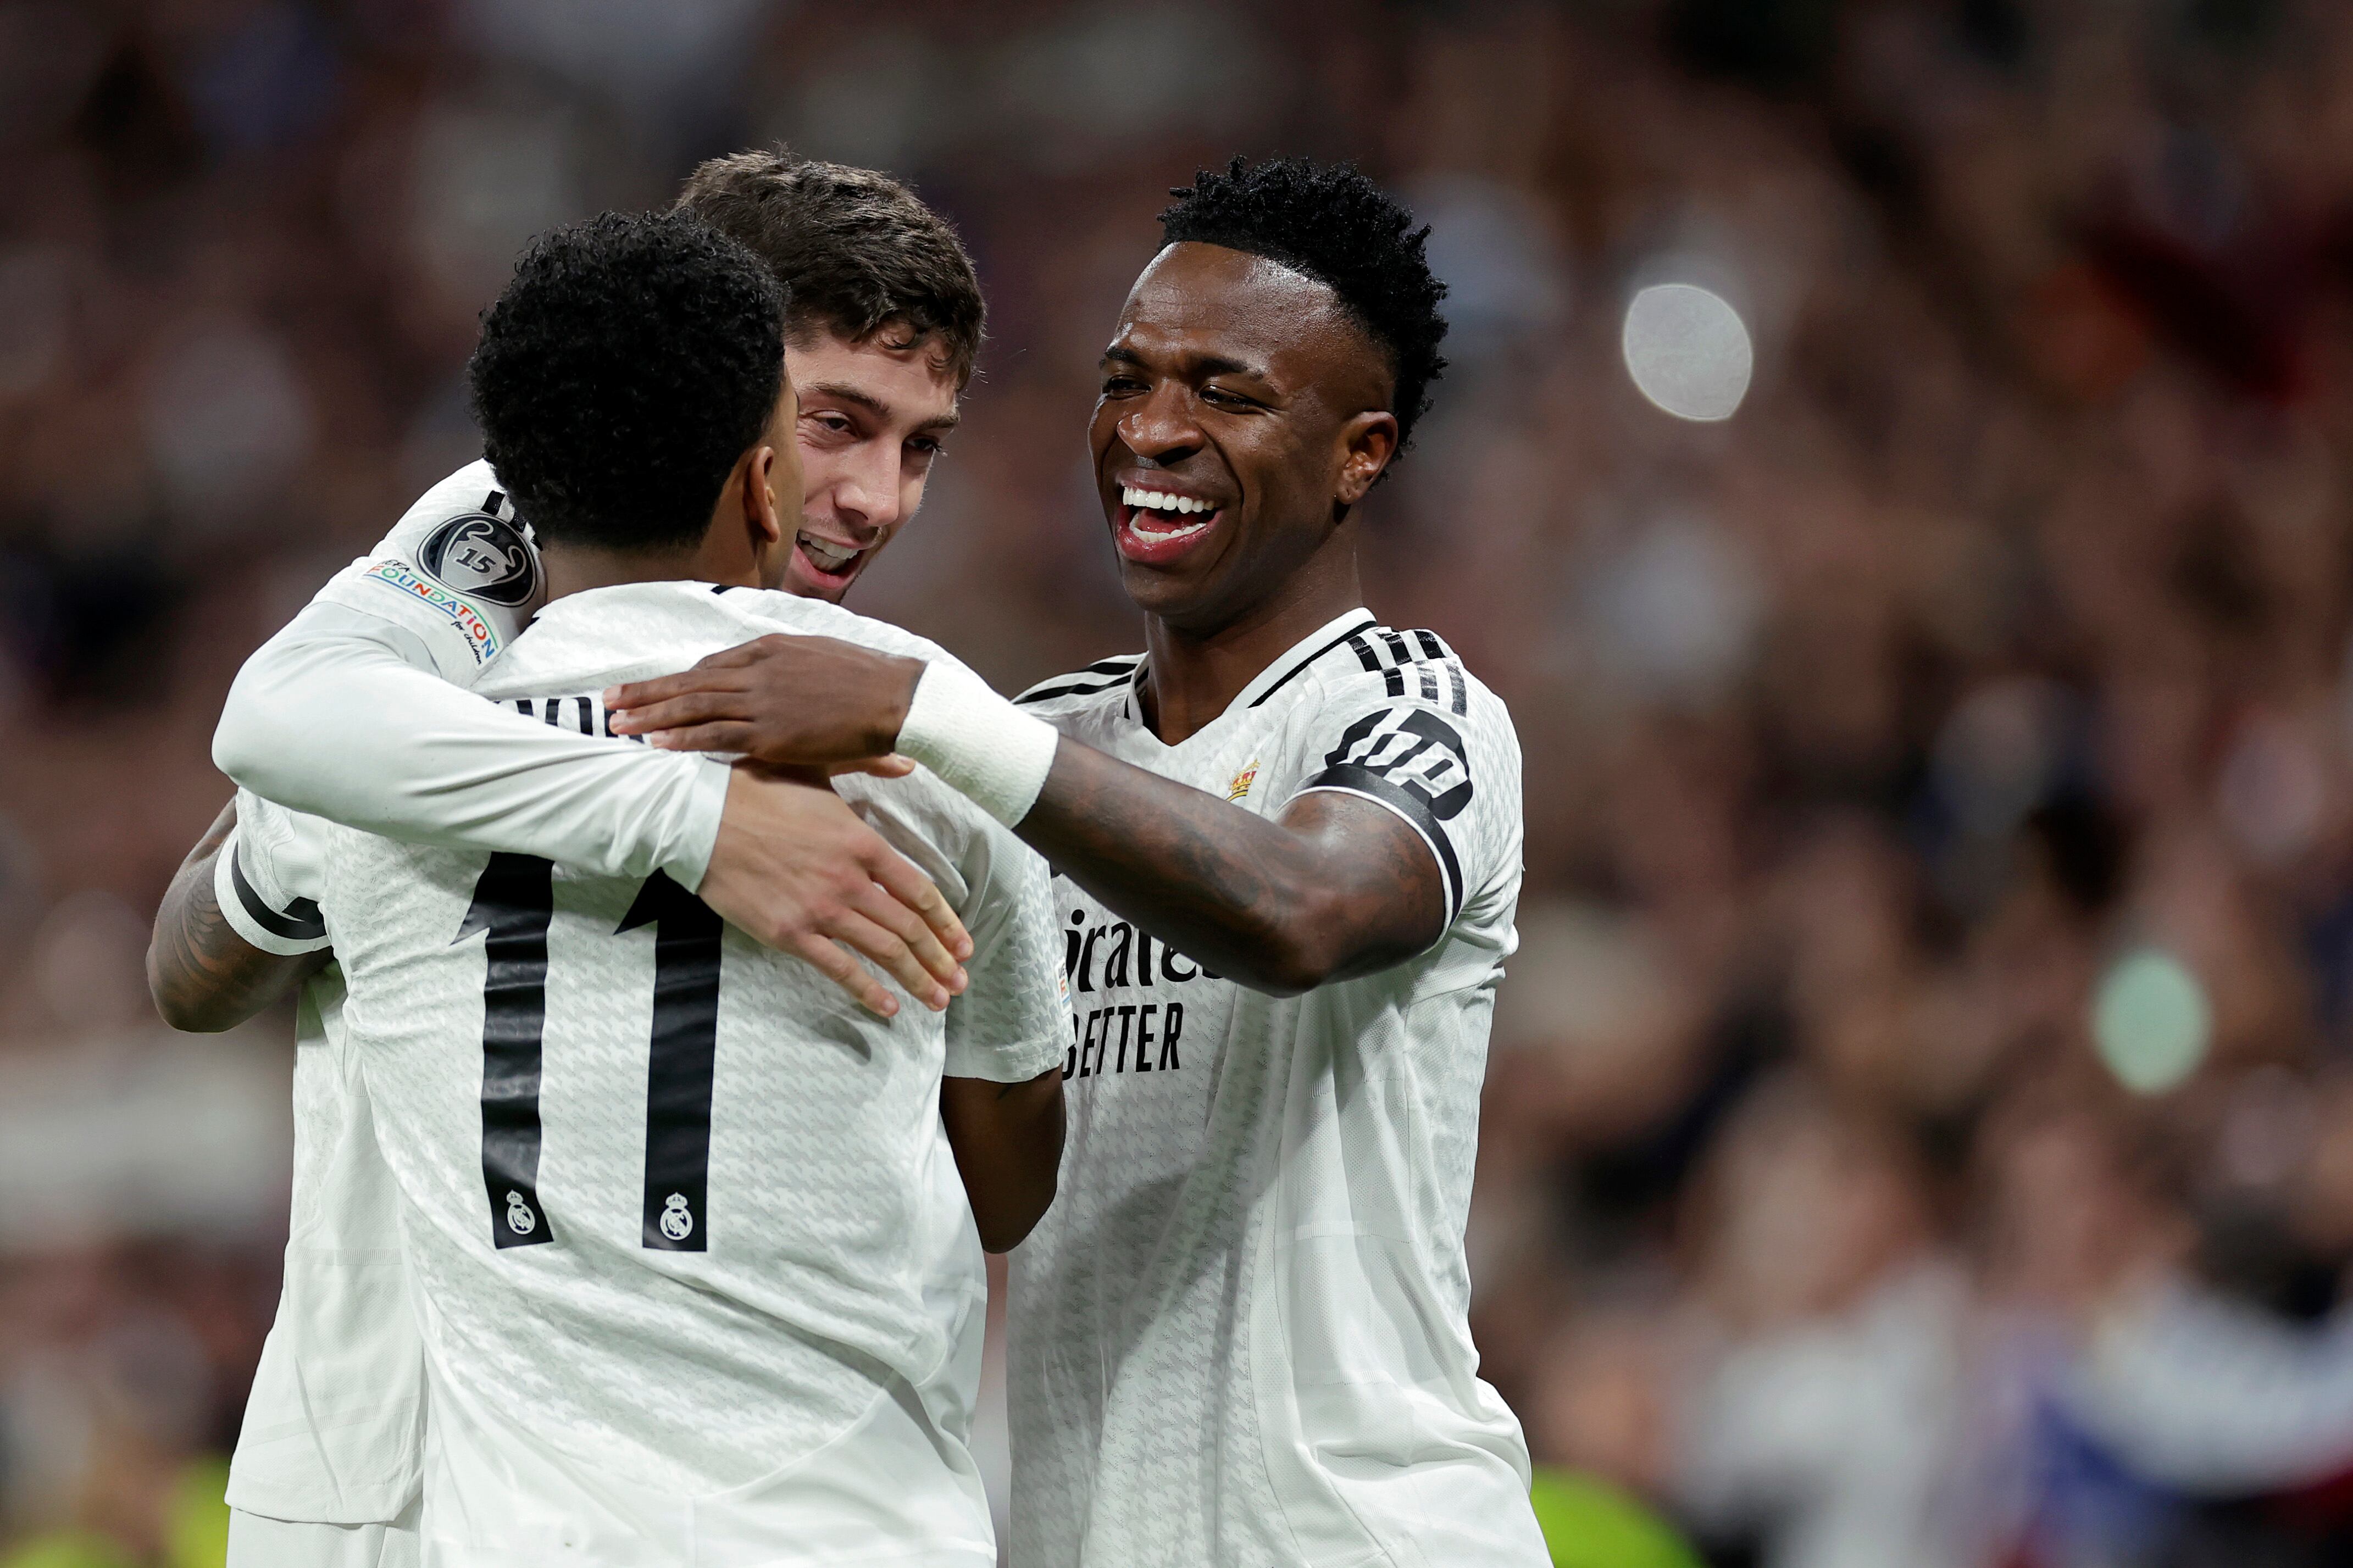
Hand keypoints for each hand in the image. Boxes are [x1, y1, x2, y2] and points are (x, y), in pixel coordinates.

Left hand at [605, 635, 924, 767]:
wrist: (896, 697)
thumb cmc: (869, 680)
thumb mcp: (821, 655)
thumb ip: (789, 664)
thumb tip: (777, 676)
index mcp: (770, 647)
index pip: (712, 664)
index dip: (679, 680)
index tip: (654, 689)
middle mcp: (757, 669)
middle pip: (689, 680)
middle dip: (646, 691)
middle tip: (609, 700)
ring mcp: (761, 701)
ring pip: (693, 706)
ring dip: (651, 715)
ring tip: (618, 725)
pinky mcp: (770, 733)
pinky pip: (715, 734)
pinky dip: (683, 738)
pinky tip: (657, 742)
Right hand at [697, 763, 970, 1016]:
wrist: (699, 817)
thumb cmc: (757, 789)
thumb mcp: (819, 766)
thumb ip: (870, 766)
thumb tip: (910, 761)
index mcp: (862, 842)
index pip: (918, 890)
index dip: (946, 921)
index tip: (963, 942)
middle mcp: (849, 879)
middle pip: (909, 927)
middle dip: (939, 958)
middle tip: (959, 979)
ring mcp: (820, 909)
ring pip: (883, 951)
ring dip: (916, 978)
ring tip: (938, 999)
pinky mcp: (789, 933)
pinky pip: (838, 968)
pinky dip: (868, 991)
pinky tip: (888, 1007)